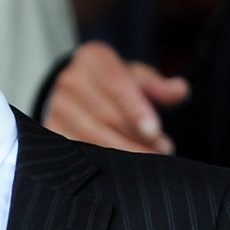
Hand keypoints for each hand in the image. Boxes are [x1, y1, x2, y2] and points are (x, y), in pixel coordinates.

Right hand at [43, 41, 189, 153]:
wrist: (74, 89)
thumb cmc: (112, 83)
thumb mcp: (135, 76)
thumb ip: (157, 85)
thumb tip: (180, 90)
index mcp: (93, 60)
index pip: (116, 85)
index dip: (136, 110)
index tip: (155, 131)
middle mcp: (70, 81)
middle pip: (105, 117)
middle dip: (136, 138)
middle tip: (163, 151)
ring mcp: (56, 107)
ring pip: (91, 138)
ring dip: (122, 153)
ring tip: (149, 160)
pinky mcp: (50, 130)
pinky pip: (76, 151)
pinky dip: (101, 162)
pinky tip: (121, 169)